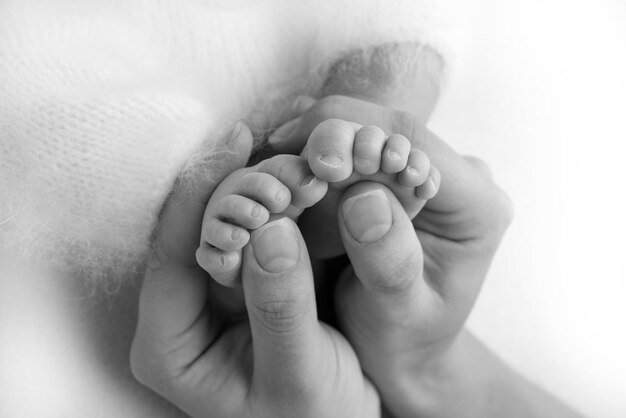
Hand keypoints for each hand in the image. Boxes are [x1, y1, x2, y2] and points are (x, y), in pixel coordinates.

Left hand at [130, 123, 378, 417]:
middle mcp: (183, 311)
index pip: (169, 256)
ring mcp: (217, 291)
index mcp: (169, 343)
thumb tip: (272, 230)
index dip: (198, 195)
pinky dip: (282, 202)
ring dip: (261, 187)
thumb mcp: (298, 374)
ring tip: (294, 159)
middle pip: (196, 231)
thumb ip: (280, 307)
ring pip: (230, 222)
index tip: (234, 144)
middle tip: (276, 149)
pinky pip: (261, 229)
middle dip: (236, 187)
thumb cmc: (315, 416)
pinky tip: (302, 177)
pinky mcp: (250, 278)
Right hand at [270, 95, 517, 414]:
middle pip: (390, 129)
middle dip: (335, 135)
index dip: (359, 138)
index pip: (416, 145)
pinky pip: (353, 149)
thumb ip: (389, 262)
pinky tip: (291, 165)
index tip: (313, 161)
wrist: (398, 351)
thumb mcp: (399, 316)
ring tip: (281, 155)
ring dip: (321, 140)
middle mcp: (457, 179)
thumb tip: (362, 196)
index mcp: (477, 206)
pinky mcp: (391, 179)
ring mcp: (422, 175)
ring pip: (367, 131)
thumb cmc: (401, 341)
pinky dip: (317, 152)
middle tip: (284, 149)